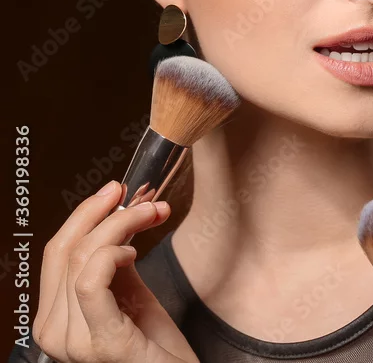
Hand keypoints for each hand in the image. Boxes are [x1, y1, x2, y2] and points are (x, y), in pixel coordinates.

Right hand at [32, 181, 198, 362]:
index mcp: (55, 316)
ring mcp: (73, 342)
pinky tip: (134, 252)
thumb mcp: (129, 292)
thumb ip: (113, 260)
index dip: (85, 213)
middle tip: (146, 201)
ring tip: (153, 217)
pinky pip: (91, 283)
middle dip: (109, 213)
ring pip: (83, 259)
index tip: (116, 190)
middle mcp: (53, 332)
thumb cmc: (156, 343)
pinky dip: (112, 254)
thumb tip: (115, 213)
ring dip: (122, 225)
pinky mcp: (102, 343)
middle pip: (69, 250)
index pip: (57, 251)